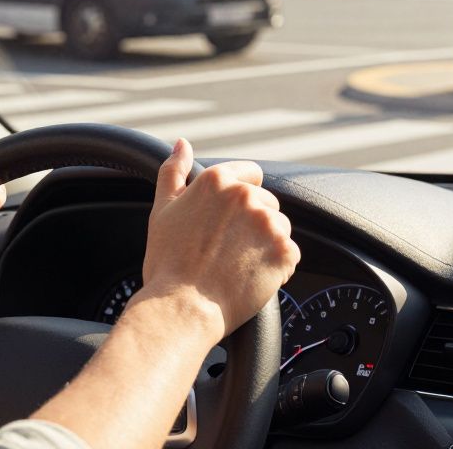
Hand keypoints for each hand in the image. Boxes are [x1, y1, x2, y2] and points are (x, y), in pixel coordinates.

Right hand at [136, 139, 299, 341]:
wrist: (181, 308)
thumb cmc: (168, 263)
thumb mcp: (162, 209)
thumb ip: (173, 171)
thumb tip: (182, 144)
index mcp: (217, 180)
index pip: (251, 175)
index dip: (239, 199)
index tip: (227, 223)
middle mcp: (246, 195)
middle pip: (266, 203)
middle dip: (253, 223)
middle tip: (226, 250)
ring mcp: (268, 222)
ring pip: (279, 228)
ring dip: (266, 245)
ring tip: (237, 266)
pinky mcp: (284, 251)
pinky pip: (290, 255)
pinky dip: (277, 267)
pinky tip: (250, 278)